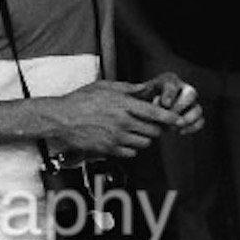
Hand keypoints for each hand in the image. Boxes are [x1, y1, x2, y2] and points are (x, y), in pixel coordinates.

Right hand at [52, 80, 179, 159]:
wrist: (61, 119)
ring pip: (144, 143)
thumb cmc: (80, 100)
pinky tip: (125, 140)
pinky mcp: (108, 150)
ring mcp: (116, 138)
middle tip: (154, 125)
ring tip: (138, 132)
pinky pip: (131, 153)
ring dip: (145, 138)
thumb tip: (144, 89)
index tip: (178, 120)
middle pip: (153, 131)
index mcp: (123, 105)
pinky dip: (132, 148)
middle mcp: (122, 123)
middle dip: (157, 129)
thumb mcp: (104, 87)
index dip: (170, 118)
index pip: (155, 113)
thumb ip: (127, 88)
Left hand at [134, 72, 203, 134]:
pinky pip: (201, 120)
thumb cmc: (140, 101)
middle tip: (170, 117)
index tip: (165, 104)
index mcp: (168, 80)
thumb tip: (151, 97)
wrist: (144, 112)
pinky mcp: (193, 116)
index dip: (170, 94)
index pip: (173, 84)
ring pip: (198, 108)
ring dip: (188, 118)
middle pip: (191, 93)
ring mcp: (191, 103)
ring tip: (174, 127)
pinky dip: (193, 127)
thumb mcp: (138, 96)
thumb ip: (142, 95)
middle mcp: (183, 89)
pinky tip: (180, 132)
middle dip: (180, 107)